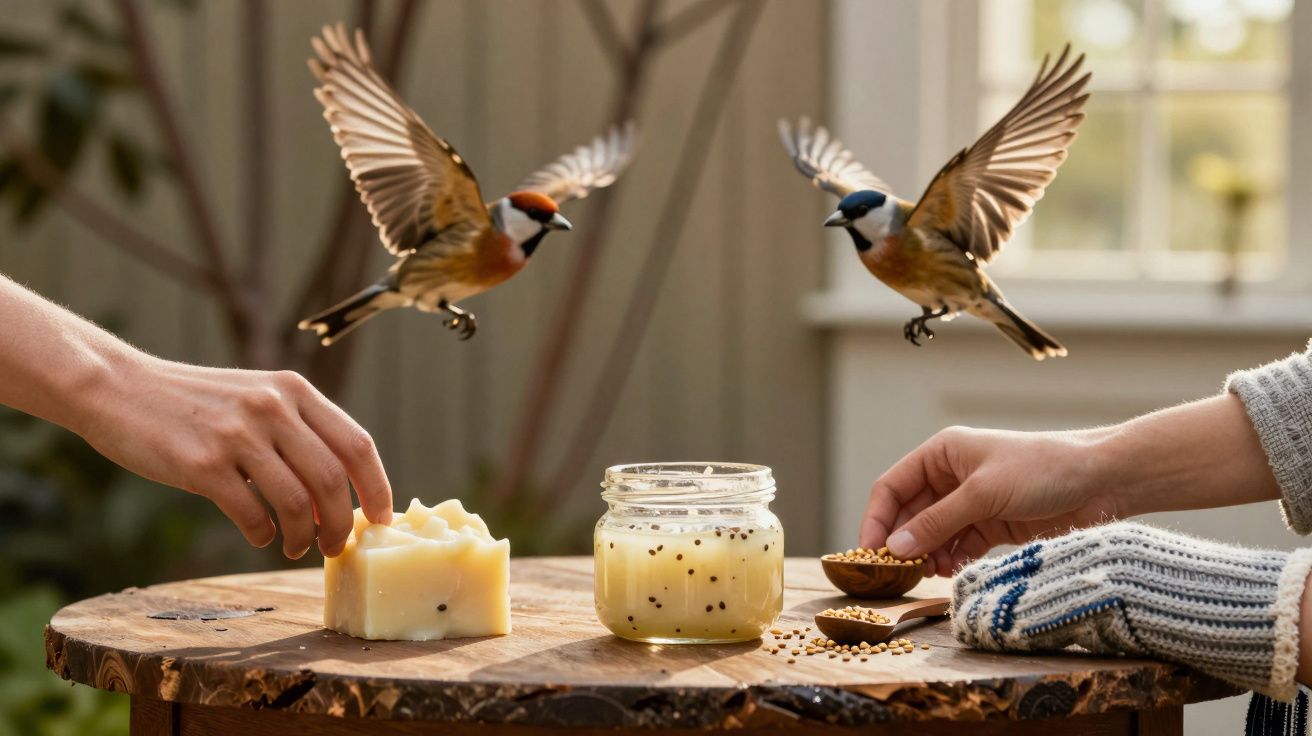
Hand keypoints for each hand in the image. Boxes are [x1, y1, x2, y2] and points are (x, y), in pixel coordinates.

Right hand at [74, 357, 391, 558]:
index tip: (384, 519)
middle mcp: (272, 407)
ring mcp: (237, 435)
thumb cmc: (195, 404)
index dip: (378, 487)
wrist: (119, 388)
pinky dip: (263, 533)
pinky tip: (260, 535)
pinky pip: (251, 513)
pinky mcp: (202, 463)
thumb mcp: (257, 399)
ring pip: (296, 502)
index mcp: (294, 390)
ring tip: (297, 547)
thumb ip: (298, 433)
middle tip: (336, 545)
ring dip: (303, 536)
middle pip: (332, 480)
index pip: (357, 444)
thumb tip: (337, 496)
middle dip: (341, 523)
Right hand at [860, 425, 1118, 576]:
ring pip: (932, 533)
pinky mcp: (992, 524)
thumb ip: (937, 522)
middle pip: (909, 513)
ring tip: (927, 574)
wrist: (1101, 481)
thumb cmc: (1042, 469)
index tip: (869, 553)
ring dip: (926, 554)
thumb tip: (895, 549)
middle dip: (902, 542)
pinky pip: (958, 545)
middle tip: (896, 574)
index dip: (877, 519)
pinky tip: (952, 570)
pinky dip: (951, 559)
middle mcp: (951, 476)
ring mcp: (971, 502)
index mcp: (941, 454)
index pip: (892, 487)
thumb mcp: (982, 494)